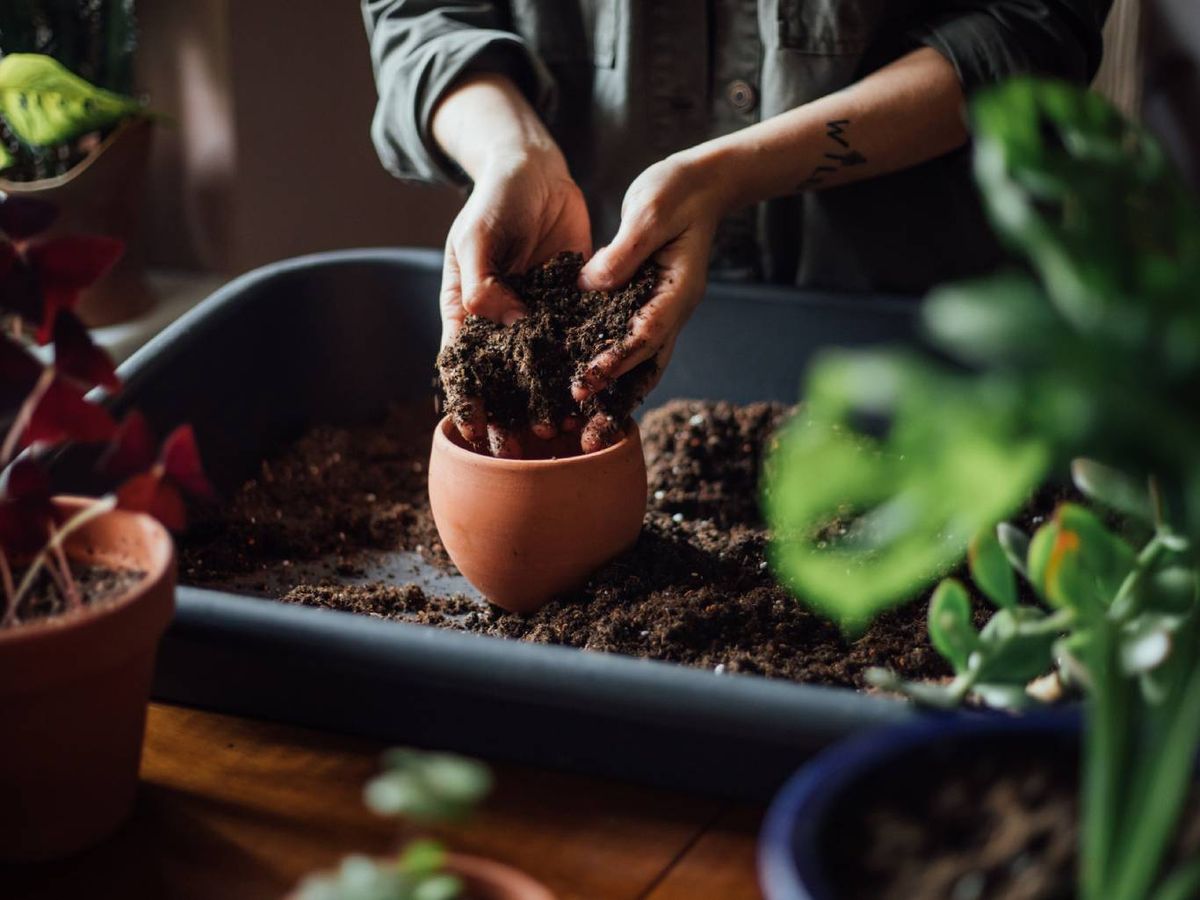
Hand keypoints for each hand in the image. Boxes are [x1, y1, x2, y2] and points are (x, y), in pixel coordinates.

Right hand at [439, 147, 590, 456]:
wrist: (538, 170)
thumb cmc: (495, 199)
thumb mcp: (478, 235)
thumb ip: (482, 280)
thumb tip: (502, 322)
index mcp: (467, 309)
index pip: (463, 366)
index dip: (468, 401)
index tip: (476, 433)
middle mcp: (501, 320)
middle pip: (502, 379)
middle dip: (510, 416)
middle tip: (523, 450)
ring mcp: (537, 315)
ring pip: (541, 369)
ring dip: (549, 402)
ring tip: (563, 434)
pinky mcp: (571, 305)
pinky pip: (576, 343)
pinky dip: (583, 369)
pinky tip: (597, 395)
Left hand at [574, 152, 730, 451]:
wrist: (700, 184)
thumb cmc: (677, 191)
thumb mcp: (650, 211)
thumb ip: (624, 250)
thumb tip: (592, 285)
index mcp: (677, 292)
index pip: (644, 337)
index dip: (613, 363)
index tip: (582, 384)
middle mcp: (670, 311)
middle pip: (644, 369)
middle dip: (614, 403)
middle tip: (584, 436)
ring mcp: (659, 312)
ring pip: (638, 368)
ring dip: (613, 400)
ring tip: (581, 430)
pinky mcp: (642, 306)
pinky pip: (627, 347)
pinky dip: (609, 373)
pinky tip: (580, 391)